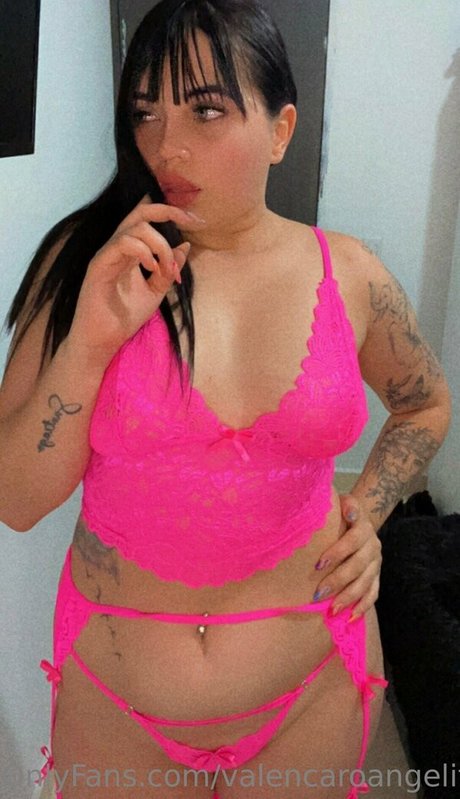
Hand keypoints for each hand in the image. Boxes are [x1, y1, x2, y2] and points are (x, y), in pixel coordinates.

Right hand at [68, 195, 205, 366]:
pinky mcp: (99, 264)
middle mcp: (118, 246)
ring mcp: (107, 253)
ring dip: (160, 245)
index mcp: (131, 250)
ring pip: (136, 227)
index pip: (149, 219)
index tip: (198, 221)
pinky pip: (122, 243)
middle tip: (192, 222)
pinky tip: (152, 268)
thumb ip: (169, 270)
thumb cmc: (125, 317)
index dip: (173, 213)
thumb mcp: (155, 292)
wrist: (104, 340)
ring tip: (166, 269)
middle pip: (141, 211)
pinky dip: (142, 252)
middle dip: (170, 212)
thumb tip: (186, 246)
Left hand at [312, 494, 381, 620]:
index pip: (352, 540)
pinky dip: (363, 606)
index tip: (319, 564)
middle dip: (338, 580)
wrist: (360, 519)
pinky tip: (350, 617)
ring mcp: (377, 562)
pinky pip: (374, 593)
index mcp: (364, 526)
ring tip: (333, 609)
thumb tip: (344, 508)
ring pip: (366, 582)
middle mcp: (373, 545)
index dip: (337, 552)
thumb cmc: (341, 513)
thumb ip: (341, 504)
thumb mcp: (340, 503)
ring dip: (349, 597)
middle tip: (319, 593)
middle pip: (358, 565)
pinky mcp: (378, 575)